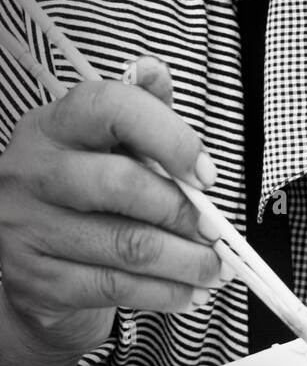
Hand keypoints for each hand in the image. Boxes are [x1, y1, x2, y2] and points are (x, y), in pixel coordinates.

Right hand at [0, 57, 225, 365]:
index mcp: (54, 125)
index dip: (170, 137)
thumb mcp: (109, 143)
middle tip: (218, 231)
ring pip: (128, 246)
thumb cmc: (87, 193)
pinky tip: (190, 292)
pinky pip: (117, 288)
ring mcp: (29, 229)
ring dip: (187, 261)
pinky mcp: (39, 281)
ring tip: (215, 268)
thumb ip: (140, 109)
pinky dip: (166, 293)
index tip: (206, 173)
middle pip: (123, 185)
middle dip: (184, 212)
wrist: (37, 263)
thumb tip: (155, 72)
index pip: (111, 108)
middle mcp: (33, 172)